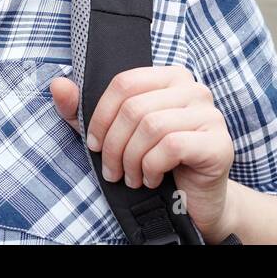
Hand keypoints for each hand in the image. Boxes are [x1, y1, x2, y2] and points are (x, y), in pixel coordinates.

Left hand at [50, 67, 238, 242]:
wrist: (196, 200)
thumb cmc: (155, 162)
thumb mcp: (113, 135)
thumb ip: (83, 110)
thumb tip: (57, 84)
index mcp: (170, 77)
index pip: (124, 83)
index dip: (101, 116)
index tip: (95, 145)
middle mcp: (194, 88)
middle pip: (135, 107)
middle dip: (115, 146)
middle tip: (112, 171)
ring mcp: (210, 114)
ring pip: (152, 126)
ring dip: (132, 160)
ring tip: (131, 178)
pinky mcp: (219, 143)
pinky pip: (171, 146)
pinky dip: (152, 167)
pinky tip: (151, 178)